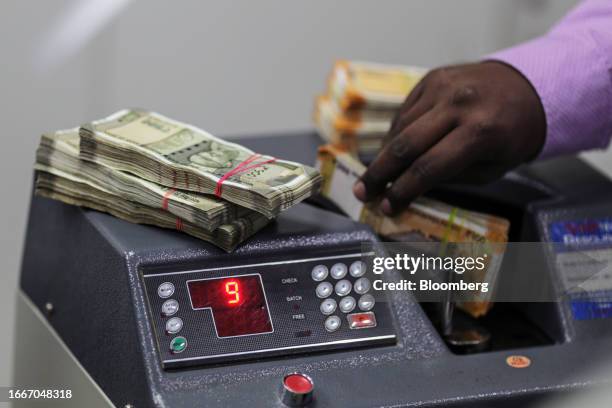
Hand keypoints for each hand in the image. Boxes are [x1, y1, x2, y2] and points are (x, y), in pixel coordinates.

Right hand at [352, 61, 545, 214]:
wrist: (529, 86)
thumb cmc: (511, 135)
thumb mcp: (491, 168)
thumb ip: (450, 177)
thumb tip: (409, 188)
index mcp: (481, 132)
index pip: (429, 167)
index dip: (403, 191)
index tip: (387, 206)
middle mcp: (459, 104)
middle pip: (405, 144)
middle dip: (379, 173)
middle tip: (362, 192)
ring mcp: (443, 86)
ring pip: (400, 127)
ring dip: (385, 155)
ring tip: (377, 174)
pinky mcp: (432, 77)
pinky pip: (404, 110)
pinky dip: (396, 133)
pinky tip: (394, 148)